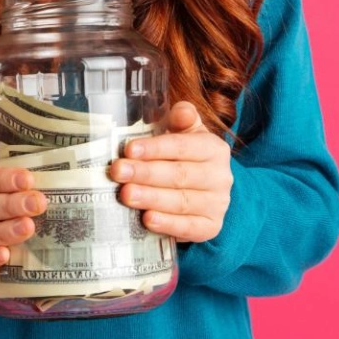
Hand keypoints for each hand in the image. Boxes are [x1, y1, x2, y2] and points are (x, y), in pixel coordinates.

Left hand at [111, 101, 232, 242]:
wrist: (205, 191)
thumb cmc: (186, 158)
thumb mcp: (186, 134)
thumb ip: (183, 119)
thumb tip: (180, 110)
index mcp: (214, 148)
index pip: (184, 146)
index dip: (156, 148)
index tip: (129, 149)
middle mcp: (220, 176)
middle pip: (180, 175)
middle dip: (146, 173)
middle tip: (118, 172)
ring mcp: (218, 204)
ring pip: (182, 201)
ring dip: (151, 198)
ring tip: (126, 195)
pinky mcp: (211, 227)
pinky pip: (189, 227)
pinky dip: (168, 224)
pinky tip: (147, 220)